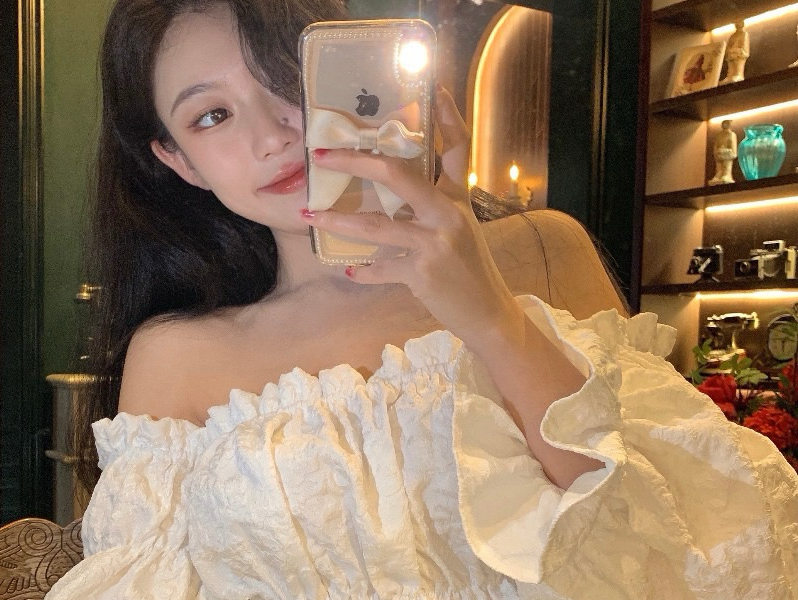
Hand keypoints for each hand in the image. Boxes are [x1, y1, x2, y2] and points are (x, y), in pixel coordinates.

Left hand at [303, 87, 523, 346]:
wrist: (487, 313)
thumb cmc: (469, 270)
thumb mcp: (460, 230)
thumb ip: (433, 208)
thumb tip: (395, 193)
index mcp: (458, 199)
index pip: (455, 149)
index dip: (446, 118)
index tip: (433, 90)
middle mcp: (448, 214)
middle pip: (398, 176)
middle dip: (355, 162)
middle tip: (321, 155)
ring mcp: (435, 243)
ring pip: (377, 226)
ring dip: (340, 220)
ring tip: (310, 213)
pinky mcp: (423, 273)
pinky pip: (382, 268)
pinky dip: (364, 271)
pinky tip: (349, 269)